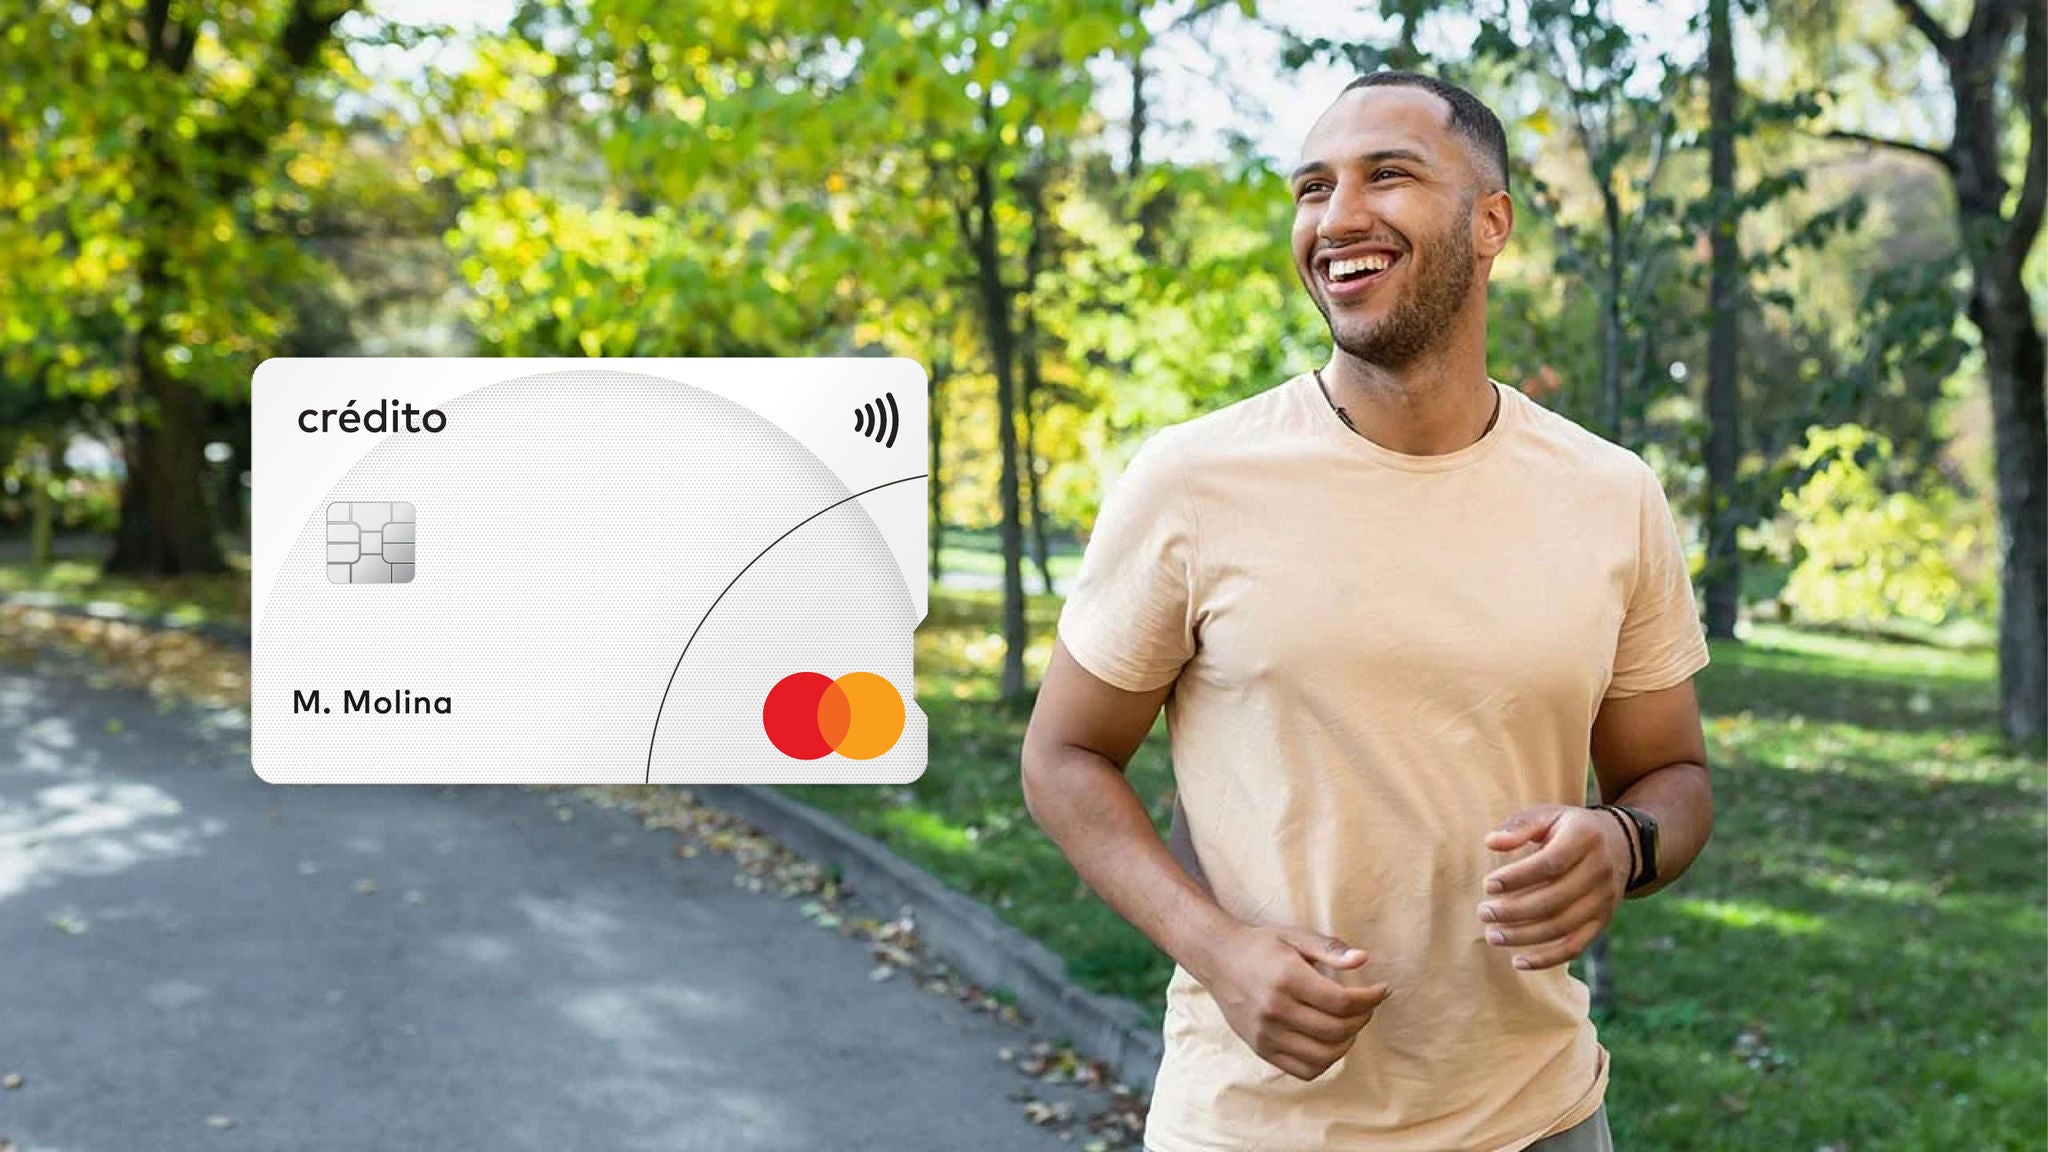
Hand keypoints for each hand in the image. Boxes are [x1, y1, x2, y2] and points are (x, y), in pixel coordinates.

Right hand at [1202, 924, 1390, 1080]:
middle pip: (1336, 1030)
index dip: (1370, 999)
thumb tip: (1363, 960)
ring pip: (1323, 1055)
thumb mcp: (1295, 936)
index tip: (1382, 990)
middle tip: (1367, 1007)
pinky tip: (1330, 1042)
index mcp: (1287, 978)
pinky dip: (1325, 1061)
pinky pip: (1303, 1069)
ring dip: (1347, 1042)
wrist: (1218, 959)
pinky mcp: (1261, 1049)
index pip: (1342, 1002)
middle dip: (1362, 1019)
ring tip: (1351, 1025)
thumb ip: (1330, 948)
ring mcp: (1267, 1034)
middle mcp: (1275, 1009)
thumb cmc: (1262, 945)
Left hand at [1479, 804, 1631, 970]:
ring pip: (1563, 926)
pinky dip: (1547, 959)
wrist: (1620, 844)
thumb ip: (1519, 826)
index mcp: (1584, 838)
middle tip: (1483, 912)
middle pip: (1555, 899)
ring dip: (1524, 936)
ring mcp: (1604, 899)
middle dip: (1514, 911)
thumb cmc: (1569, 829)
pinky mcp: (1602, 921)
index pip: (1551, 863)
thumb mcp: (1548, 815)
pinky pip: (1576, 946)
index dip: (1518, 877)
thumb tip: (1491, 842)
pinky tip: (1518, 961)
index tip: (1488, 885)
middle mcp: (1599, 870)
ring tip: (1492, 935)